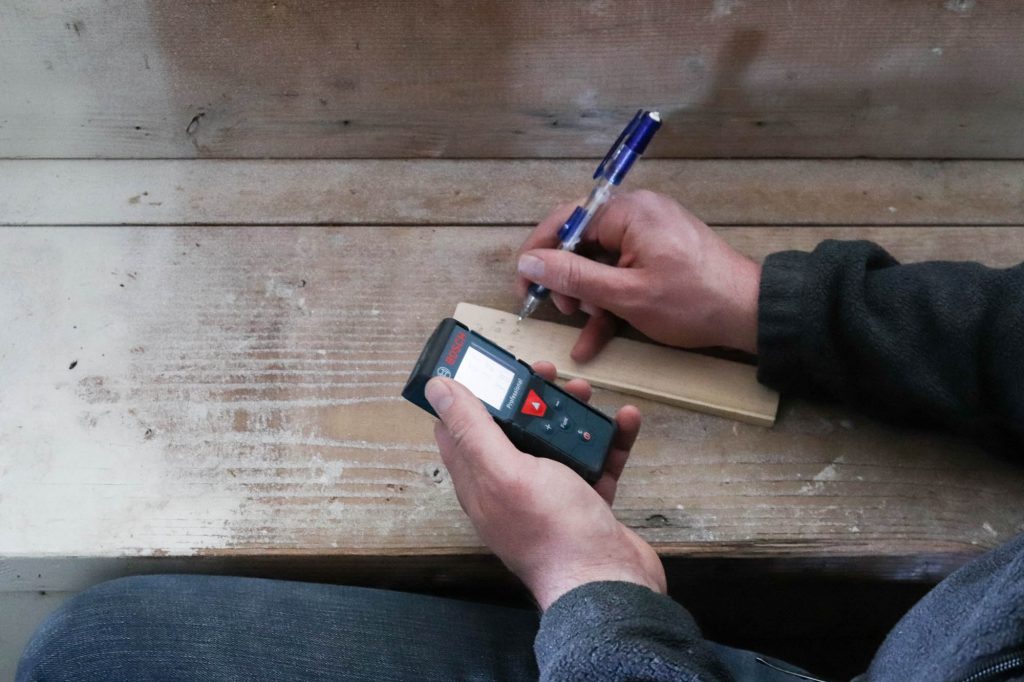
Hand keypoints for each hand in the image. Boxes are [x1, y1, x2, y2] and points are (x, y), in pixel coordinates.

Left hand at [425, 362, 664, 610]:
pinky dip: (610, 439)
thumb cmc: (554, 532)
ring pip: (557, 441)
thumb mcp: (506, 470)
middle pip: (514, 429)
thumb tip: (437, 389)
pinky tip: (625, 419)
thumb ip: (473, 428)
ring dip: (572, 413)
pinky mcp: (586, 502)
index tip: (488, 364)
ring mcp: (550, 496)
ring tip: (588, 393)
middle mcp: (511, 487)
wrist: (610, 583)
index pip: (461, 429)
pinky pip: (596, 461)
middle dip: (530, 397)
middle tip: (548, 373)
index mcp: (481, 481)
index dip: (470, 393)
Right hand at [516, 190, 760, 359]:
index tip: (525, 285)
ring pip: (599, 263)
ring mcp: (649, 235)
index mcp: (628, 211)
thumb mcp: (626, 295)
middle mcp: (637, 214)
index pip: (565, 221)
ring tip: (586, 325)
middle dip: (567, 281)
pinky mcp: (658, 255)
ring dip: (587, 297)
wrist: (750, 313)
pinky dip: (608, 301)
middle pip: (581, 242)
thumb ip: (573, 277)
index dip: (540, 254)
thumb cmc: (695, 302)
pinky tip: (594, 337)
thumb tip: (529, 262)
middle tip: (564, 311)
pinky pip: (621, 272)